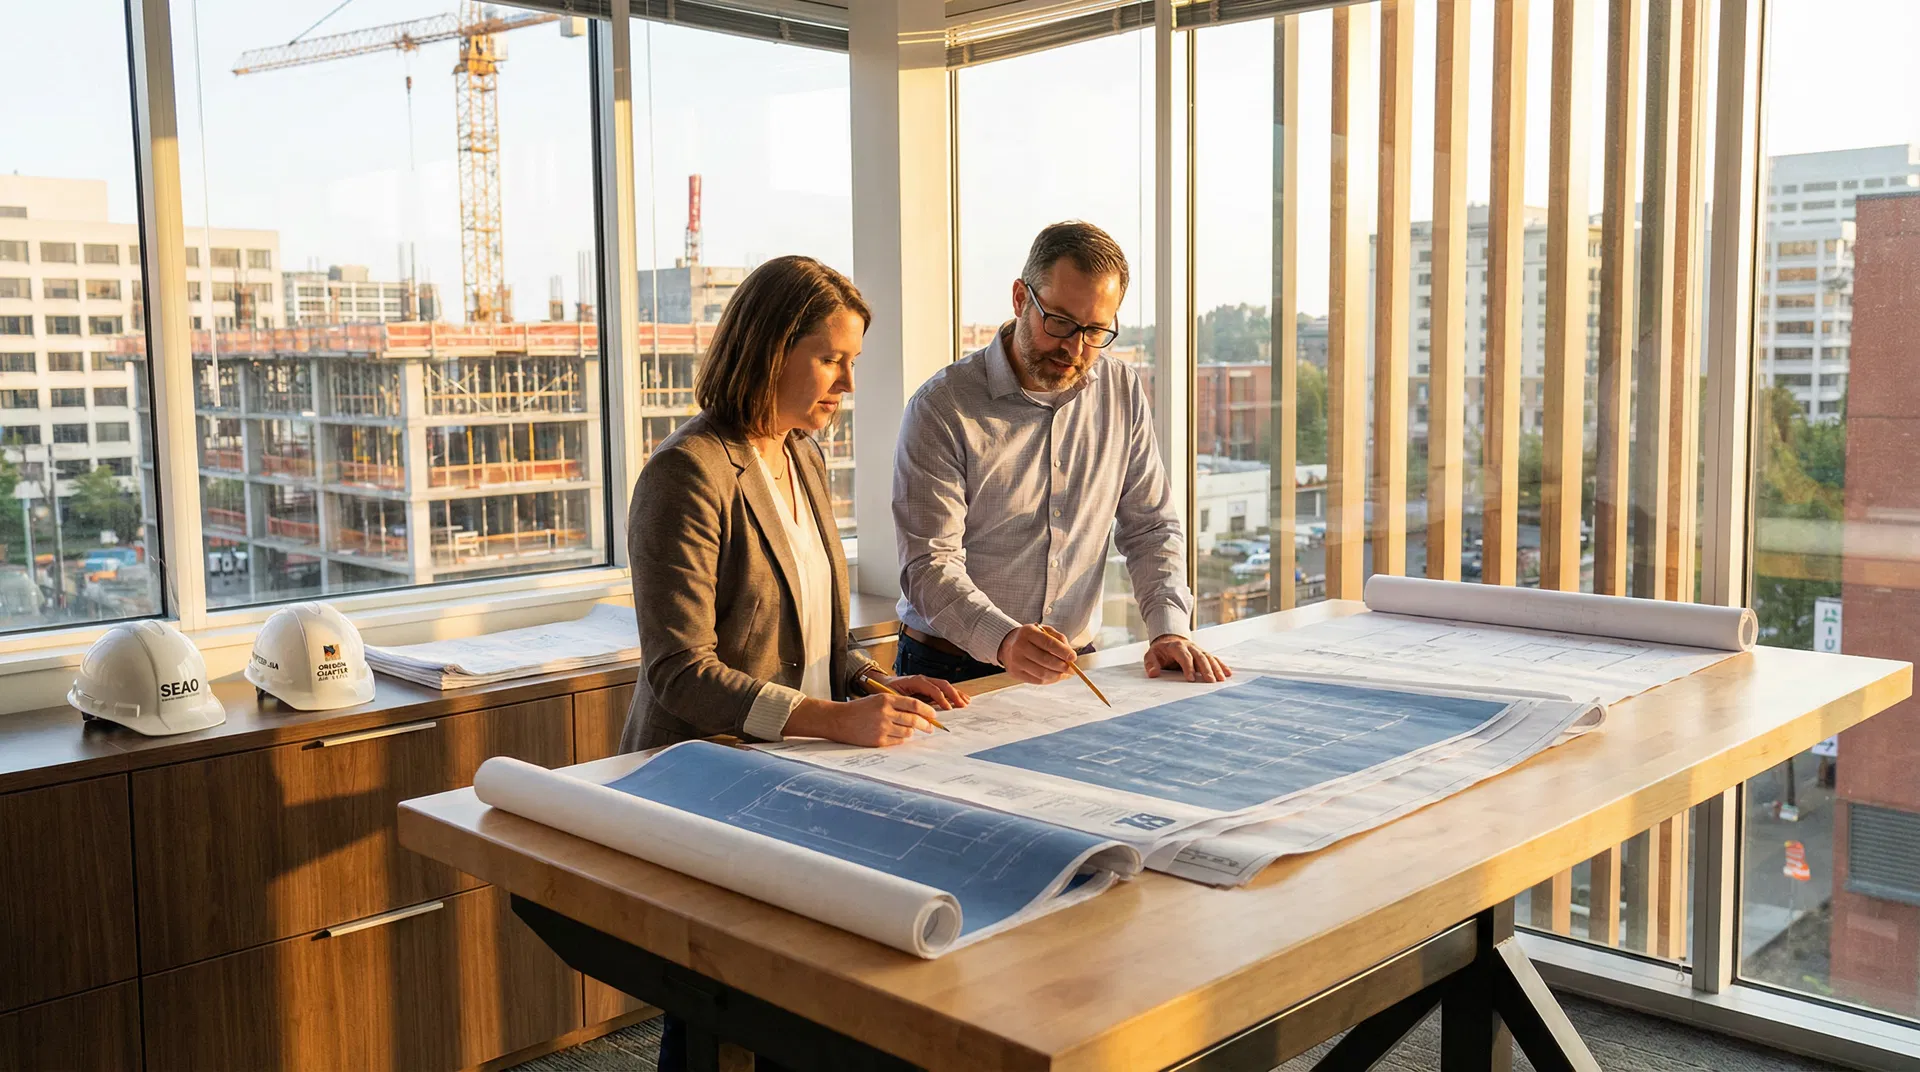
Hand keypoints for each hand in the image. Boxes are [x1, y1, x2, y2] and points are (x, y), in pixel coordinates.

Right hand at [787, 694, 938, 746]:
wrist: (839, 720)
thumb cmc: (859, 709)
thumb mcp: (878, 699)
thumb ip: (897, 704)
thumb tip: (919, 713)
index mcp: (886, 699)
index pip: (915, 705)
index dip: (928, 710)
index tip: (934, 714)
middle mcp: (885, 713)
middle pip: (915, 720)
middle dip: (926, 725)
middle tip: (931, 727)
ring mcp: (882, 728)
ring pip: (908, 732)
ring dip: (912, 732)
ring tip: (909, 731)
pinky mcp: (878, 740)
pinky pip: (898, 742)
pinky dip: (901, 740)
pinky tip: (897, 736)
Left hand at [881, 673, 969, 709]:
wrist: (881, 683)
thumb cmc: (887, 691)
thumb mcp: (895, 698)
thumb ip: (908, 705)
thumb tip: (920, 715)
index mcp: (915, 680)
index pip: (933, 689)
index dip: (941, 698)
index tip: (948, 708)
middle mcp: (923, 679)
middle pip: (943, 684)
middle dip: (954, 695)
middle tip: (962, 705)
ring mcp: (927, 682)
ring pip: (945, 686)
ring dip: (956, 693)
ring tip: (966, 701)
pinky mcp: (928, 687)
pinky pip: (942, 689)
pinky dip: (953, 694)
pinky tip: (960, 699)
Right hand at [997, 624, 1077, 684]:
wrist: (1008, 644)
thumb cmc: (1031, 637)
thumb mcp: (1044, 631)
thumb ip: (1058, 639)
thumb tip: (1070, 655)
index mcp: (1027, 632)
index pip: (1048, 643)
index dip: (1063, 651)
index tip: (1074, 657)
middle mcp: (1019, 646)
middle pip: (1045, 660)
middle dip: (1062, 666)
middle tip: (1072, 669)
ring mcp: (1016, 661)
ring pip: (1042, 673)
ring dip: (1058, 675)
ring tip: (1065, 673)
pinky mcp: (1015, 673)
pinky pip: (1037, 680)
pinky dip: (1050, 680)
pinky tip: (1056, 676)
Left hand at [1144, 635, 1230, 682]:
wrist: (1169, 640)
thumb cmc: (1160, 651)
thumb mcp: (1151, 655)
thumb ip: (1151, 664)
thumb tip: (1153, 674)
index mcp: (1177, 647)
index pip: (1184, 656)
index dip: (1188, 667)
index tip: (1191, 679)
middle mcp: (1190, 647)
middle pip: (1200, 657)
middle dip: (1206, 669)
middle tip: (1211, 681)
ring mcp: (1198, 649)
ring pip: (1209, 657)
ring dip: (1216, 668)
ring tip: (1222, 679)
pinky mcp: (1203, 653)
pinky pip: (1214, 658)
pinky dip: (1221, 665)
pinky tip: (1228, 673)